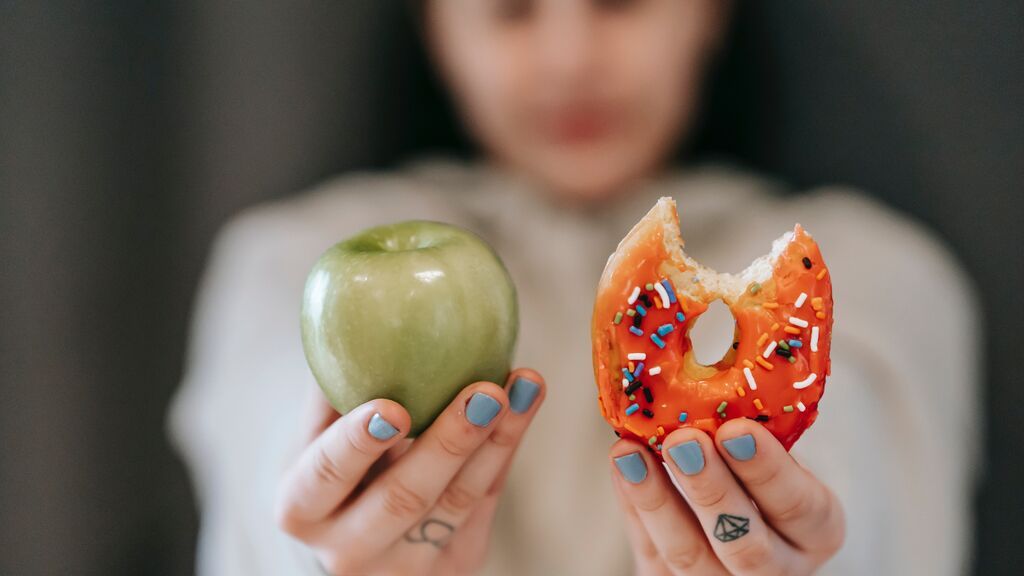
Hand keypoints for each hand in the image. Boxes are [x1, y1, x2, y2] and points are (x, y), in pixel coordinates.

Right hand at [276, 369, 545, 575]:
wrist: (359, 541)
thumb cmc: (334, 468)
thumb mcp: (316, 439)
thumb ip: (332, 390)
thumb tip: (353, 305)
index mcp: (301, 508)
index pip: (326, 476)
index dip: (357, 443)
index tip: (393, 406)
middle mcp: (348, 549)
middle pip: (403, 498)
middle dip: (449, 443)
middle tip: (484, 392)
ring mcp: (405, 566)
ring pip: (457, 502)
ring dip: (497, 439)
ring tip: (524, 385)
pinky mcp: (454, 566)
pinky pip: (485, 502)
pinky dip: (506, 448)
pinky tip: (525, 402)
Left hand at [610, 419, 844, 574]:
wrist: (737, 516)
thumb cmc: (760, 471)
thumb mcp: (778, 451)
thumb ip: (759, 428)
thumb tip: (721, 368)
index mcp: (817, 529)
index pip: (802, 508)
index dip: (769, 472)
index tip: (736, 429)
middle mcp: (779, 567)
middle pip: (746, 544)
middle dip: (711, 490)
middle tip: (683, 440)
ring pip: (691, 557)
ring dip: (657, 501)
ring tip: (630, 452)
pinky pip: (652, 556)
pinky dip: (634, 508)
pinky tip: (622, 466)